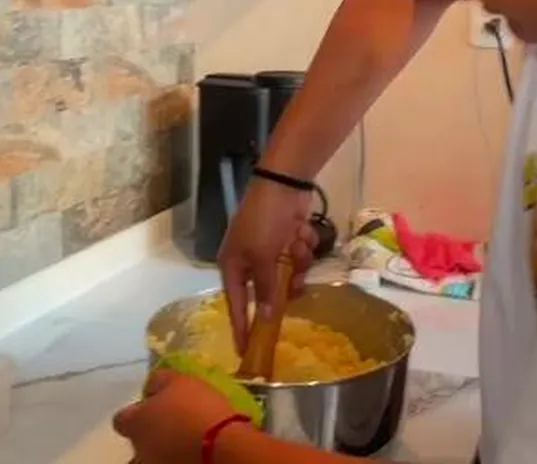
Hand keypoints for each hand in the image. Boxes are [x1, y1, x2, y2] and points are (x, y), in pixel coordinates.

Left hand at [113, 370, 247, 462]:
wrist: (223, 446)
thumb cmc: (197, 408)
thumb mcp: (180, 381)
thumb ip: (159, 381)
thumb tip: (151, 387)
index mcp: (135, 424)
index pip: (121, 419)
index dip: (137, 412)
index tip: (156, 405)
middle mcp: (138, 450)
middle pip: (136, 445)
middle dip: (150, 437)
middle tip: (173, 427)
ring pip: (153, 461)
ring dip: (163, 454)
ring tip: (186, 444)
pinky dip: (180, 460)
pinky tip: (196, 454)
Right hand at [218, 178, 318, 349]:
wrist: (284, 184)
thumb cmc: (264, 221)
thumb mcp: (262, 257)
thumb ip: (264, 289)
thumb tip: (264, 317)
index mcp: (233, 265)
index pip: (235, 305)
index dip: (241, 327)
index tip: (246, 352)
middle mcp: (250, 261)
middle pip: (269, 290)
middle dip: (285, 282)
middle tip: (293, 280)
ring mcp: (272, 251)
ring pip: (291, 274)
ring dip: (298, 259)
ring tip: (295, 241)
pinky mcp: (289, 242)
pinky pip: (301, 257)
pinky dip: (304, 244)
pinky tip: (301, 229)